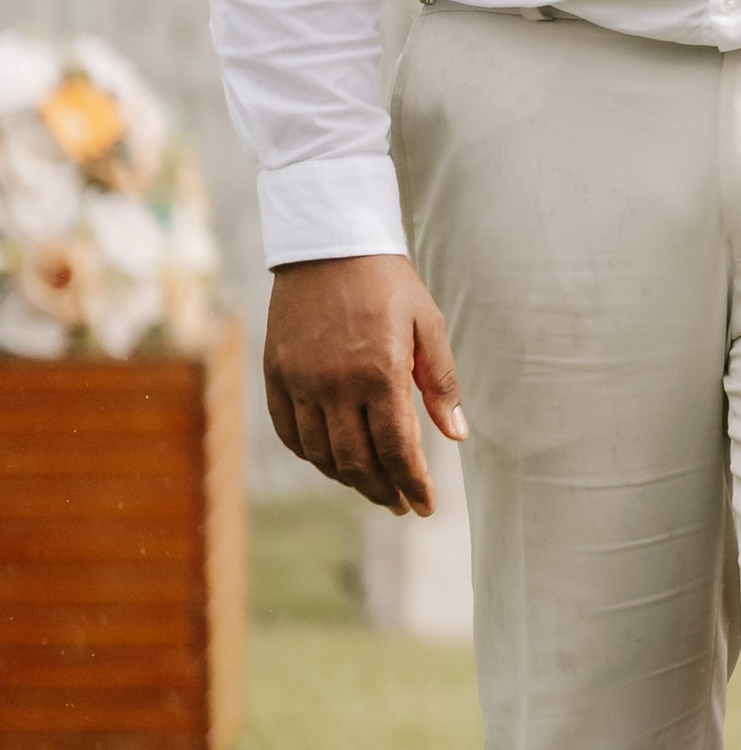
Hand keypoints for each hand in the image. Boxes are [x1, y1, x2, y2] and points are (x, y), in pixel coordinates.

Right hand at [264, 253, 464, 513]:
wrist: (328, 242)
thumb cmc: (387, 282)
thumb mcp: (427, 324)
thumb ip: (441, 383)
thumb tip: (456, 436)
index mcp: (380, 371)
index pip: (397, 449)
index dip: (413, 485)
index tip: (426, 507)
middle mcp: (335, 383)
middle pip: (357, 461)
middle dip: (383, 490)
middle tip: (401, 504)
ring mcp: (300, 381)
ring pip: (321, 454)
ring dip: (348, 478)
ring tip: (372, 485)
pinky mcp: (275, 374)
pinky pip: (290, 432)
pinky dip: (311, 456)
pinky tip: (332, 461)